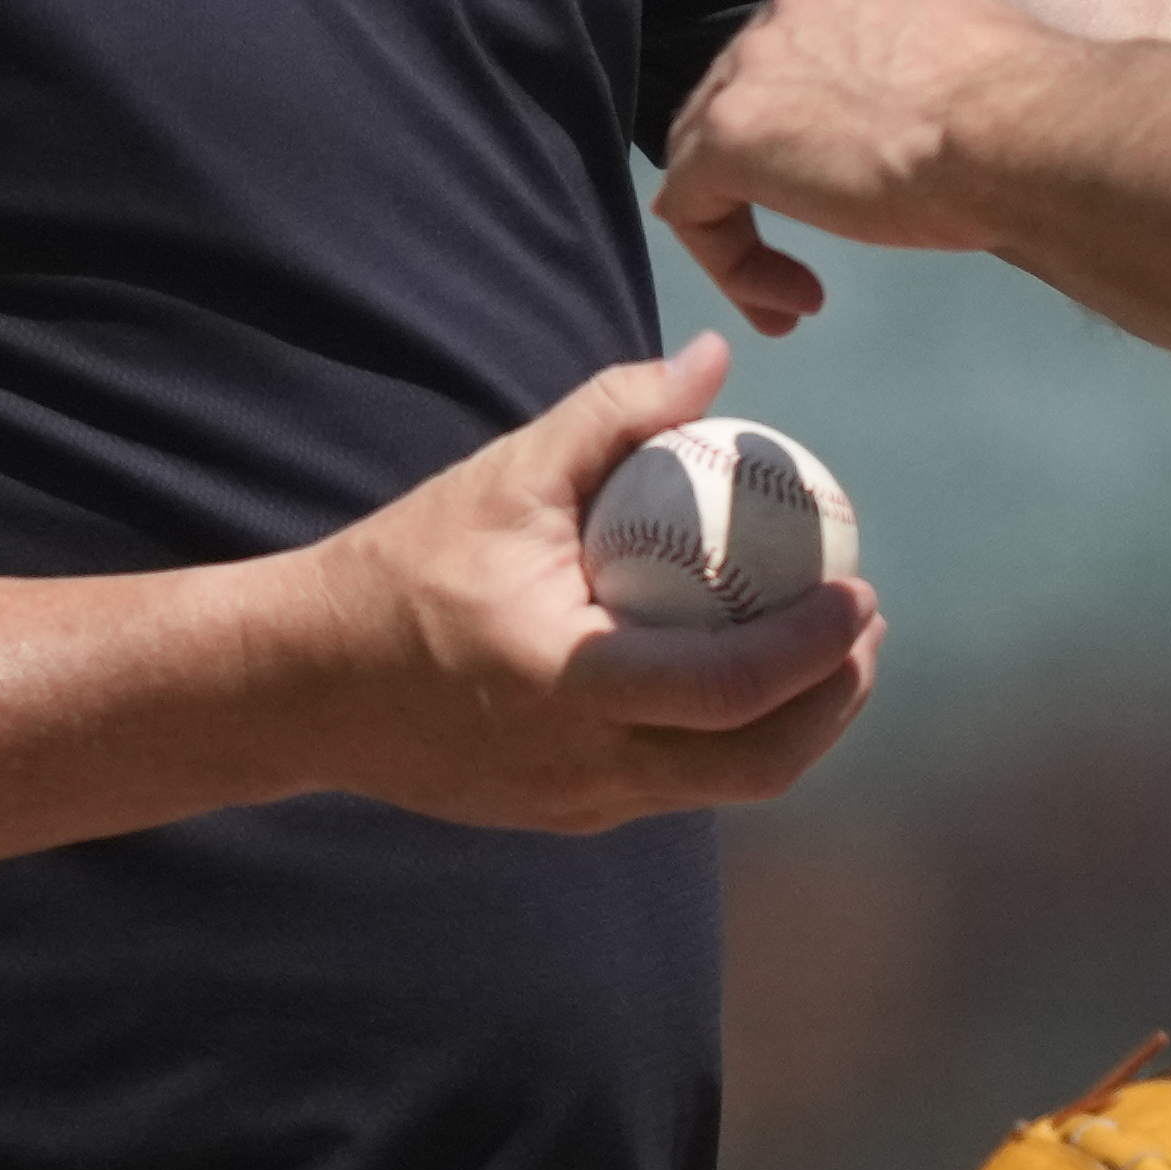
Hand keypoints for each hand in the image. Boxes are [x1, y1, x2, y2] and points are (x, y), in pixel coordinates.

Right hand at [285, 333, 879, 830]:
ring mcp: (579, 803)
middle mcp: (585, 766)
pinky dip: (732, 738)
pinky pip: (677, 784)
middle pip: (755, 765)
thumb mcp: (506, 476)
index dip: (817, 651)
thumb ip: (613, 412)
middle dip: (835, 700)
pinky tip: (746, 676)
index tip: (862, 590)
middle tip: (865, 622)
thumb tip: (714, 356)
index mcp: (573, 684)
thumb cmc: (405, 567)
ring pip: (725, 786)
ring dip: (797, 725)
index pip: (730, 691)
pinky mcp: (567, 814)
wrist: (305, 682)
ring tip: (831, 652)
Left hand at [654, 0, 1055, 332]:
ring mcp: (759, 62)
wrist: (1016, 134)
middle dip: (779, 164)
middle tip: (828, 232)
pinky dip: (729, 259)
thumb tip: (943, 127)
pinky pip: (693, 204)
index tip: (874, 179)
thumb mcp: (979, 71)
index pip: (816, 43)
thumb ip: (936, 81)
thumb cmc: (1030, 116)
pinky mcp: (731, 132)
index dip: (827, 120)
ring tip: (797, 287)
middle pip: (753, 83)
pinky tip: (784, 298)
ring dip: (751, 214)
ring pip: (712, 141)